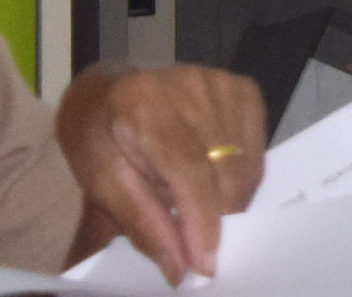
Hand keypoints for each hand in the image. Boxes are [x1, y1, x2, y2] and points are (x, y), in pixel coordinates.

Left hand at [56, 63, 264, 282]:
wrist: (107, 91)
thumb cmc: (96, 139)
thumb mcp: (101, 185)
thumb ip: (142, 223)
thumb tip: (180, 267)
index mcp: (144, 104)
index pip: (189, 169)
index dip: (202, 220)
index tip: (205, 265)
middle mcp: (193, 85)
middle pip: (225, 168)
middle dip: (216, 220)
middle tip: (197, 252)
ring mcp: (224, 83)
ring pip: (246, 164)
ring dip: (228, 202)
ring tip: (197, 214)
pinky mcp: (244, 89)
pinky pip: (255, 150)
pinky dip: (239, 180)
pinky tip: (213, 186)